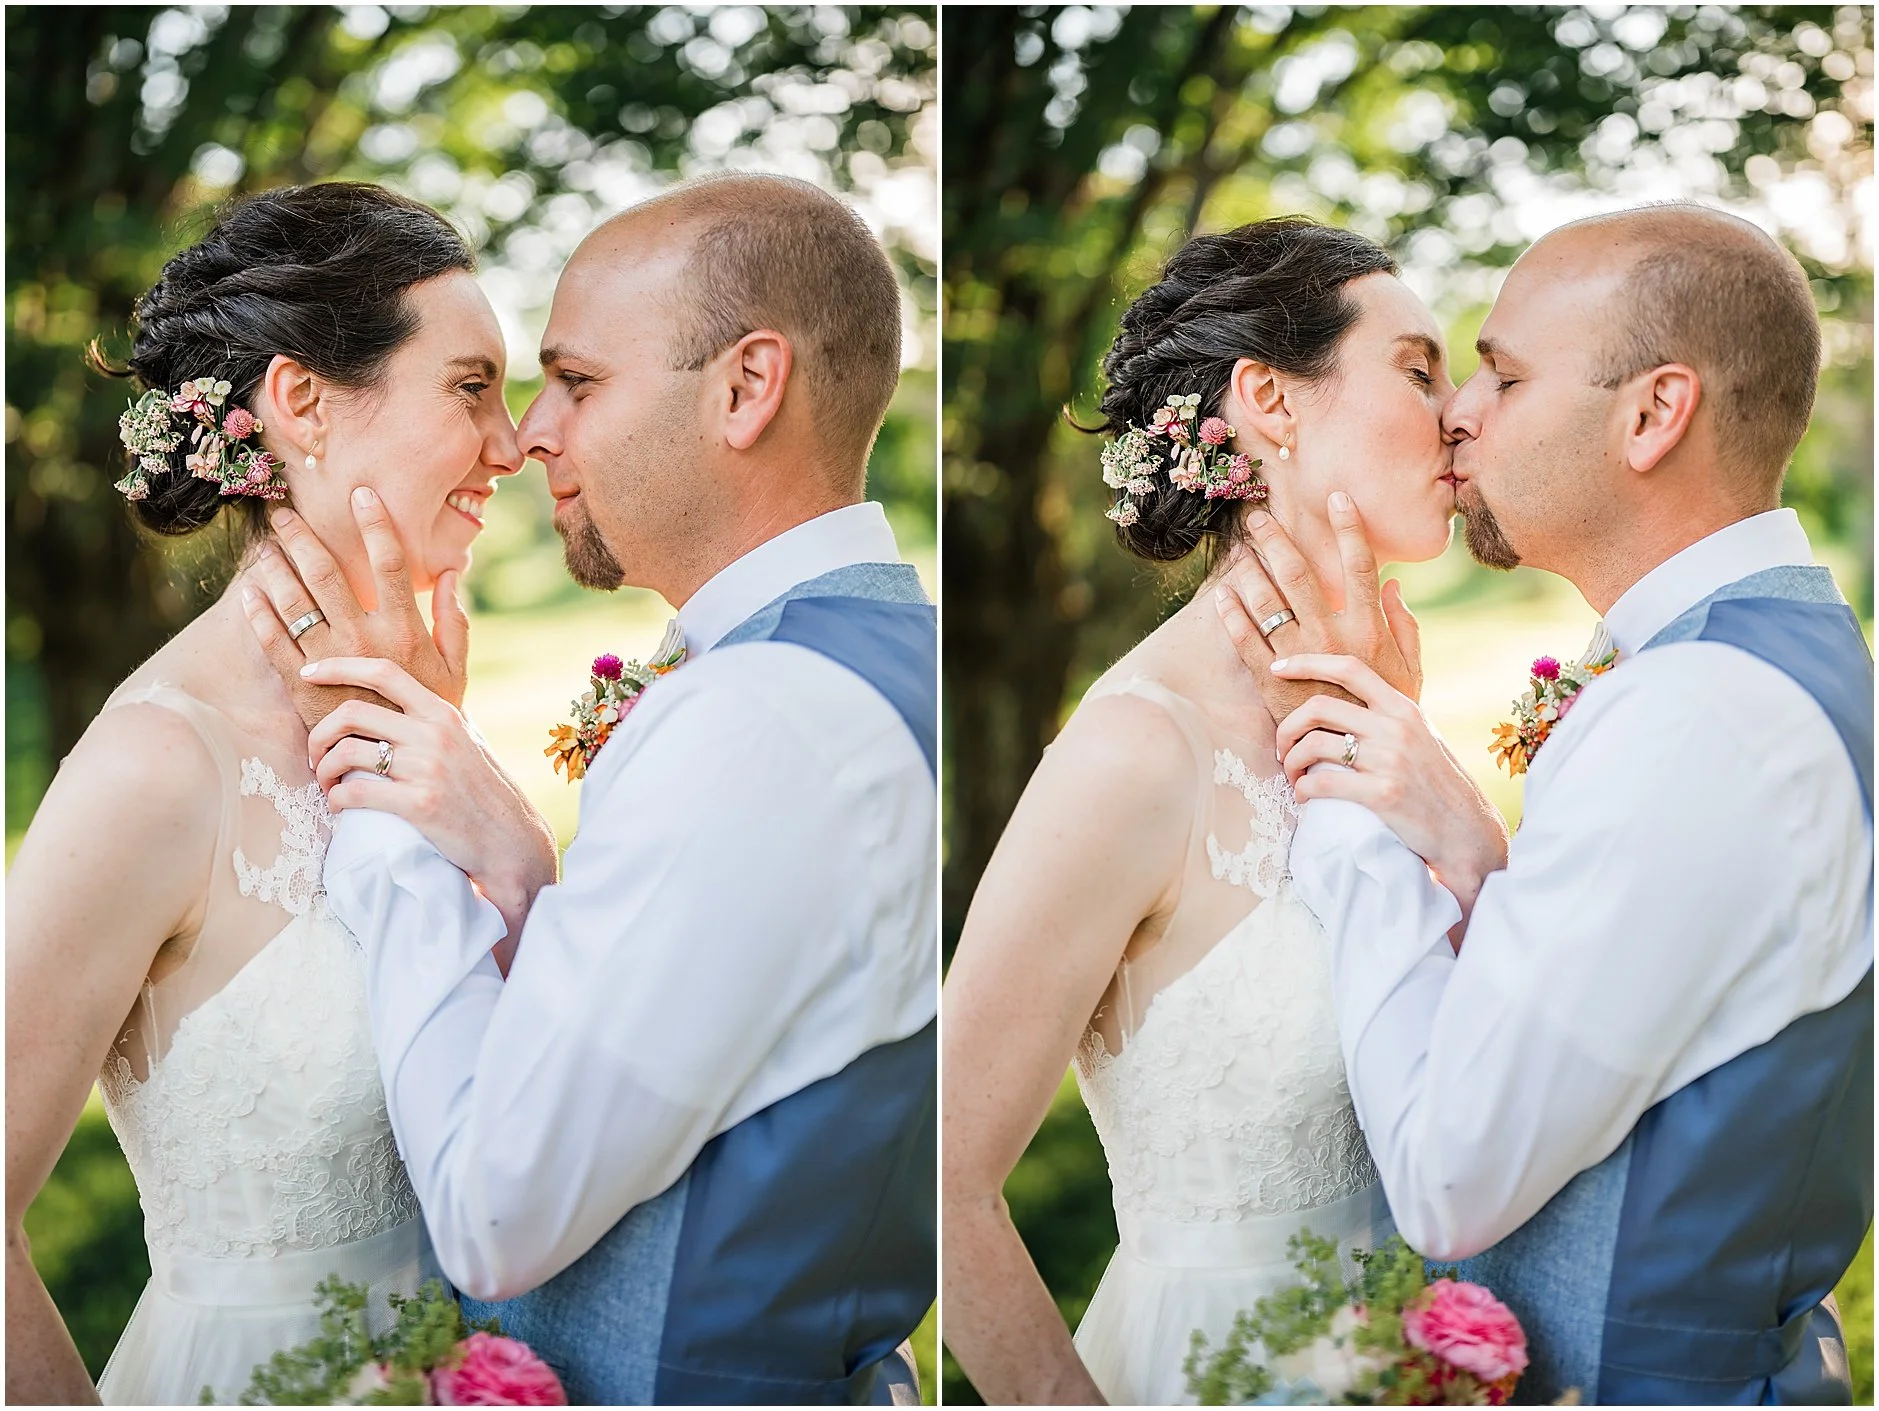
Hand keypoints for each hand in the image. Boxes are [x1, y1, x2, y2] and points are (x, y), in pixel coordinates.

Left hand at [240, 488, 468, 729]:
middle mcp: (367, 640)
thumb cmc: (435, 722)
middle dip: (301, 536)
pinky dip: (258, 615)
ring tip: (262, 547)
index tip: (360, 493)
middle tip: (282, 512)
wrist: (405, 773)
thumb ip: (454, 622)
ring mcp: (332, 664)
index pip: (390, 564)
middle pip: (327, 573)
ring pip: (294, 602)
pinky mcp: (304, 690)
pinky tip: (250, 595)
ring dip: (273, 568)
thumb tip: (451, 575)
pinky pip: (273, 644)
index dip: (375, 524)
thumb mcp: (456, 672)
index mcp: (405, 631)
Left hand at [301, 655, 556, 935]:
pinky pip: (355, 793)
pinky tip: (339, 806)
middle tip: (314, 752)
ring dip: (322, 770)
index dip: (340, 667)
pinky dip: (336, 799)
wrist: (510, 837)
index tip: (309, 674)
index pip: (385, 673)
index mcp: (443, 713)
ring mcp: (427, 769)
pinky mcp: (419, 805)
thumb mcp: (468, 739)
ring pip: (346, 753)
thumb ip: (437, 717)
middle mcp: (434, 734)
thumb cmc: (484, 789)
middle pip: (352, 712)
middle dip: (319, 733)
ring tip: (326, 783)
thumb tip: (404, 695)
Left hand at [1214, 493, 1423, 730]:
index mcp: (1369, 631)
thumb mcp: (1411, 674)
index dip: (1349, 528)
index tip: (1336, 497)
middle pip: (1300, 574)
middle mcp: (1334, 639)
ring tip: (1238, 550)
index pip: (1360, 566)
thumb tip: (1392, 584)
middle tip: (1257, 516)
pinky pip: (1245, 642)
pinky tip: (1222, 596)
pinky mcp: (1273, 686)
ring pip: (1267, 602)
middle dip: (1276, 540)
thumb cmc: (1391, 720)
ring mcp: (1301, 661)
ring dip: (1249, 570)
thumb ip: (1404, 627)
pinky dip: (1230, 615)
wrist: (1366, 770)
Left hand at [1271, 651, 1507, 921]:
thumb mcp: (1421, 735)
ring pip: (1313, 745)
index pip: (1350, 668)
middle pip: (1319, 707)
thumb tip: (1345, 700)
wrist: (1466, 829)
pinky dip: (1302, 790)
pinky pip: (1321, 783)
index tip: (1278, 668)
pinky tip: (1303, 796)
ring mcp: (1389, 759)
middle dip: (1287, 726)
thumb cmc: (1436, 783)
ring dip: (1290, 761)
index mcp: (1403, 708)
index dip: (1308, 663)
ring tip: (1291, 775)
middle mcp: (1395, 727)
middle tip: (1280, 746)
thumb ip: (1388, 715)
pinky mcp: (1382, 794)